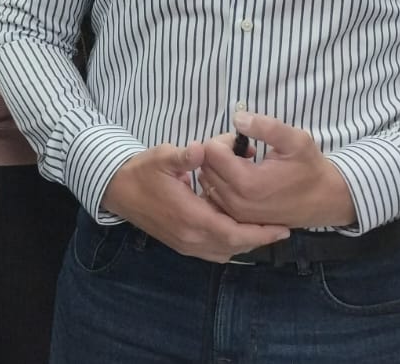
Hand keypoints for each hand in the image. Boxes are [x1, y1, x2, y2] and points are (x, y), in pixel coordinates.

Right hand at [100, 143, 289, 262]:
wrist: (117, 189)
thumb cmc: (142, 171)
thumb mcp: (163, 157)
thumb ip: (184, 156)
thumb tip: (201, 148)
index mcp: (190, 217)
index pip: (233, 233)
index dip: (260, 233)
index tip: (283, 229)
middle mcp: (190, 237)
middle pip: (234, 246)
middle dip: (258, 239)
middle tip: (280, 229)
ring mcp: (184, 244)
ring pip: (224, 251)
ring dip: (245, 243)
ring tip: (263, 229)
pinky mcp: (180, 244)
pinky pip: (213, 251)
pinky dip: (230, 244)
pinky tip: (237, 230)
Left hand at [197, 112, 356, 229]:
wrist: (324, 200)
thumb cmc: (310, 168)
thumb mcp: (295, 140)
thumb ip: (265, 126)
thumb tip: (237, 118)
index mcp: (248, 183)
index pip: (211, 152)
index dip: (225, 140)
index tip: (245, 142)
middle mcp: (236, 202)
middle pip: (206, 166)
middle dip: (220, 153)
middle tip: (245, 151)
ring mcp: (236, 213)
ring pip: (207, 181)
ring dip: (220, 168)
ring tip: (245, 164)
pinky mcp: (238, 219)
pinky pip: (214, 195)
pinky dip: (221, 183)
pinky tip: (242, 179)